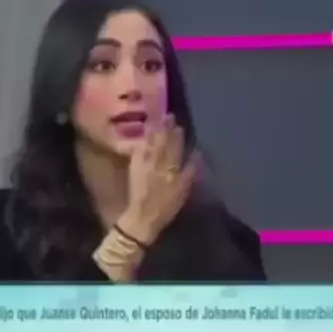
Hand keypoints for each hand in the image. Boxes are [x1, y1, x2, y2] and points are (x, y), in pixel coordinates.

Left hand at [117, 114, 198, 244]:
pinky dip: (142, 142)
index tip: (179, 124)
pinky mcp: (134, 168)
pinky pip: (138, 151)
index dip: (177, 136)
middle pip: (162, 142)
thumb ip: (190, 172)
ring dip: (153, 132)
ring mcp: (144, 164)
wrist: (143, 216)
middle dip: (165, 128)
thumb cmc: (166, 206)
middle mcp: (158, 163)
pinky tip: (143, 136)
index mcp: (171, 168)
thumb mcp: (183, 190)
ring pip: (150, 144)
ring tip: (155, 120)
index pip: (175, 148)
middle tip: (167, 115)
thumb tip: (198, 154)